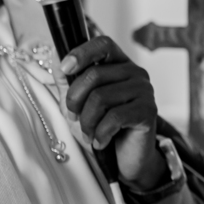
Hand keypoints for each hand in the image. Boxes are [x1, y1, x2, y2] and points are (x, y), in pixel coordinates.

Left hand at [61, 36, 167, 190]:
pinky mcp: (148, 111)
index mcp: (120, 64)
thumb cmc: (102, 127)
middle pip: (95, 75)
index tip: (65, 68)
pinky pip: (114, 117)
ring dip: (86, 121)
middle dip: (74, 100)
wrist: (124, 159)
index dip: (81, 53)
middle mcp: (136, 73)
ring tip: (88, 134)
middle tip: (73, 117)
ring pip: (101, 98)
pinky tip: (100, 141)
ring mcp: (145, 91)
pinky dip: (100, 133)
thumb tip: (55, 52)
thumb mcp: (78, 103)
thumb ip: (67, 79)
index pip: (103, 44)